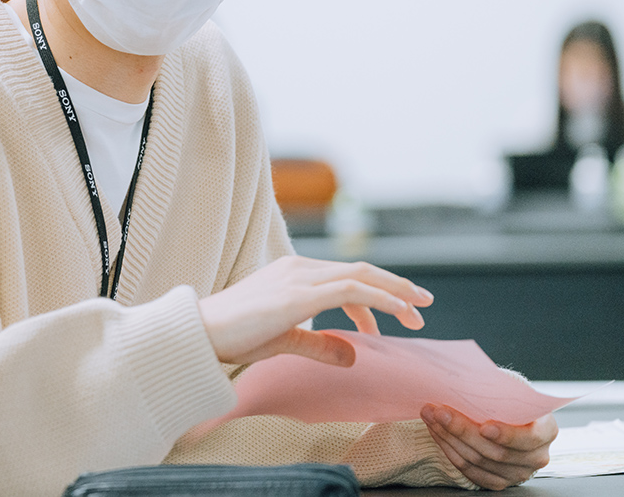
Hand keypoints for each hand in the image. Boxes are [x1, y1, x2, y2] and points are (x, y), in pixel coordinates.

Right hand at [197, 255, 432, 367]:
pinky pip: (351, 290)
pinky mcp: (299, 294)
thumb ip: (318, 344)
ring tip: (418, 310)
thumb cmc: (233, 336)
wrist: (200, 332)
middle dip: (397, 286)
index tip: (398, 313)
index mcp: (294, 273)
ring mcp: (299, 277)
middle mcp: (299, 268)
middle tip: (424, 303)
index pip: (346, 277)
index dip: (377, 293)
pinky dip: (380, 298)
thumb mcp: (284, 340)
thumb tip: (352, 355)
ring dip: (395, 291)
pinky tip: (397, 312)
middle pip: (361, 270)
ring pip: (361, 275)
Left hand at [421, 404, 556, 489]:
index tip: (484, 426)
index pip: (529, 438)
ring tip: (431, 417)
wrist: (509, 416)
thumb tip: (464, 379)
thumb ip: (497, 392)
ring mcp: (518, 472)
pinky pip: (471, 471)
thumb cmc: (509, 401)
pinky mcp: (499, 481)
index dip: (506, 435)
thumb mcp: (511, 392)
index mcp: (546, 430)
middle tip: (439, 411)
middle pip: (497, 452)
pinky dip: (450, 450)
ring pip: (479, 462)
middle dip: (462, 430)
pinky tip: (438, 433)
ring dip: (449, 438)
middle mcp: (536, 456)